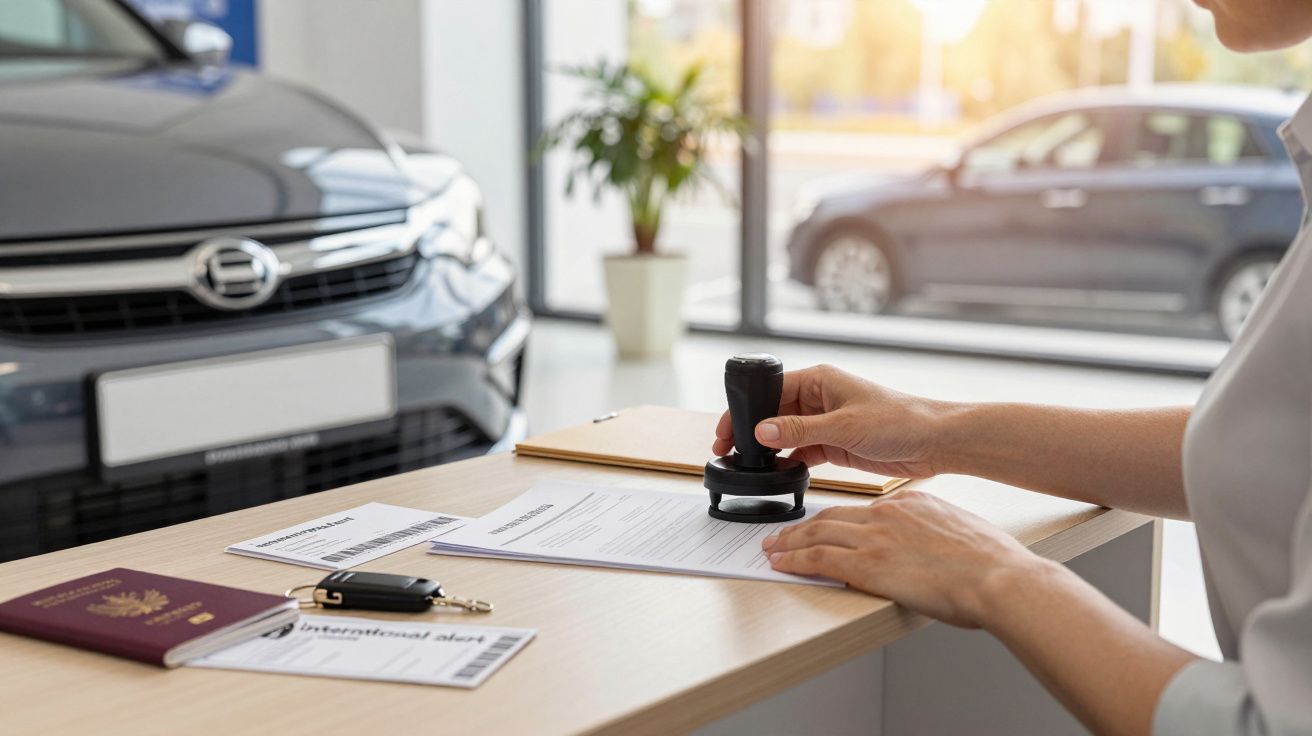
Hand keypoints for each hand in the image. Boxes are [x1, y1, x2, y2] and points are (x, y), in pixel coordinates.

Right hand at [711, 364, 948, 478]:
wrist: (934, 442)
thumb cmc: (899, 420)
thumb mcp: (843, 426)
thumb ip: (799, 430)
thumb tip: (762, 432)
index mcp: (820, 380)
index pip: (770, 390)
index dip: (745, 409)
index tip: (727, 430)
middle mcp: (819, 398)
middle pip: (773, 413)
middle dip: (751, 431)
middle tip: (729, 451)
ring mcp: (825, 422)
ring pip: (784, 434)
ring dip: (769, 449)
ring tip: (748, 465)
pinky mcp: (834, 444)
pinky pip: (801, 452)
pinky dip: (788, 462)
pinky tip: (777, 473)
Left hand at [762, 491, 1043, 627]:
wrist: (1000, 578)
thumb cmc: (991, 564)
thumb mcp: (958, 531)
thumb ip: (932, 533)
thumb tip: (925, 548)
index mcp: (910, 503)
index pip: (860, 509)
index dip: (835, 518)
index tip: (822, 526)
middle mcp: (887, 514)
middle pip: (830, 516)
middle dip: (801, 526)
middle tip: (780, 534)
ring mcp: (876, 538)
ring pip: (817, 534)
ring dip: (788, 542)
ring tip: (771, 549)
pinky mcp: (868, 565)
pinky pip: (819, 559)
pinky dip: (794, 560)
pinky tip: (780, 564)